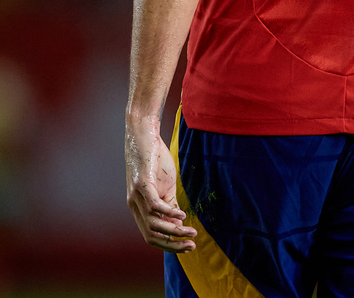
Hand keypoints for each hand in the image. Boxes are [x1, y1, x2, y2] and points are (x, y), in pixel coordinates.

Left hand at [125, 118, 196, 252]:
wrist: (144, 133)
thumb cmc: (155, 158)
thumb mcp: (165, 186)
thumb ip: (170, 205)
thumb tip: (179, 224)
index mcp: (138, 208)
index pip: (151, 235)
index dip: (170, 244)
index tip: (188, 247)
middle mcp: (134, 205)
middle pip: (151, 236)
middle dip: (173, 244)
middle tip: (192, 247)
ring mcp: (136, 196)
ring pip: (153, 225)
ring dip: (174, 232)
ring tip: (192, 232)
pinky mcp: (142, 184)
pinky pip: (154, 207)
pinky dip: (169, 214)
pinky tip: (183, 216)